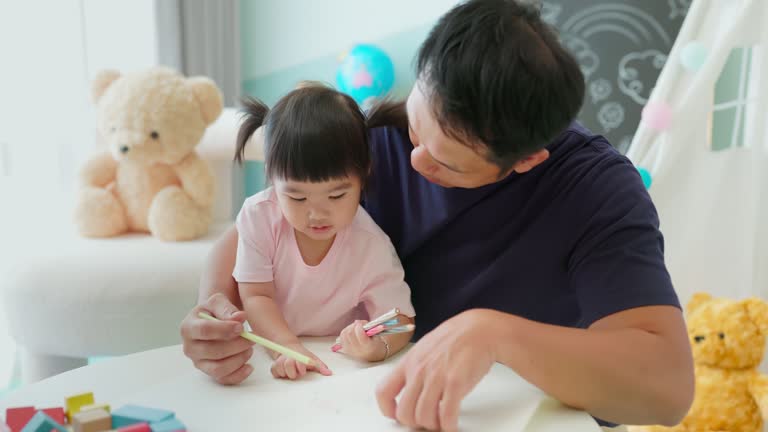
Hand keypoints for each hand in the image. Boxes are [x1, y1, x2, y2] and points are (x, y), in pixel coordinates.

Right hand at [180, 293, 254, 384]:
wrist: (211, 322)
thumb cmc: (213, 312)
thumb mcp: (217, 302)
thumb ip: (226, 308)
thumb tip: (239, 317)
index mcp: (189, 327)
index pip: (204, 330)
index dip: (224, 330)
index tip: (241, 327)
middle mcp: (190, 347)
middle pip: (213, 351)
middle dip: (237, 345)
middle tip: (252, 338)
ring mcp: (198, 362)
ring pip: (218, 368)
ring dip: (239, 359)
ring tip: (249, 349)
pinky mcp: (209, 372)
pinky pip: (224, 379)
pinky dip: (239, 374)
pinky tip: (249, 366)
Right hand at [270, 343, 332, 379]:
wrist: (292, 349)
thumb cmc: (304, 357)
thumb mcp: (314, 360)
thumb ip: (321, 367)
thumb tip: (329, 373)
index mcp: (300, 357)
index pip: (299, 361)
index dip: (300, 366)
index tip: (303, 371)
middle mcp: (289, 358)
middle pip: (288, 365)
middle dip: (292, 371)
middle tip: (296, 373)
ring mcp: (281, 362)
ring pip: (279, 369)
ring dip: (285, 373)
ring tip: (290, 373)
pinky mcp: (275, 366)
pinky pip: (273, 371)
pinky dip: (277, 373)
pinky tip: (283, 373)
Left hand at [338, 320, 383, 360]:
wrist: (374, 356)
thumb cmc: (377, 344)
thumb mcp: (378, 336)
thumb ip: (370, 328)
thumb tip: (357, 321)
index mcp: (368, 347)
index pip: (359, 334)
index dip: (360, 325)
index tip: (364, 322)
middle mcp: (357, 351)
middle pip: (350, 333)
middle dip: (354, 325)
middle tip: (360, 324)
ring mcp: (350, 351)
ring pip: (344, 334)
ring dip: (349, 328)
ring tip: (356, 327)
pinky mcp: (345, 350)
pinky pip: (341, 337)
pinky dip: (345, 332)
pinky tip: (352, 332)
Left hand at [375, 309, 496, 430]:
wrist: (479, 329)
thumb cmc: (455, 338)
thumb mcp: (425, 348)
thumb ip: (416, 368)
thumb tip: (412, 388)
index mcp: (408, 362)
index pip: (383, 391)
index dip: (387, 409)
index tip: (396, 415)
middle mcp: (419, 371)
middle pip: (404, 412)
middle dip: (415, 422)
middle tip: (426, 420)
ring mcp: (436, 377)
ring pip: (423, 417)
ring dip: (433, 425)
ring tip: (441, 422)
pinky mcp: (455, 383)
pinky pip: (446, 415)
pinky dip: (448, 426)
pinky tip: (452, 425)